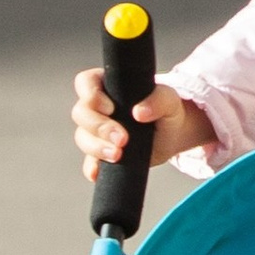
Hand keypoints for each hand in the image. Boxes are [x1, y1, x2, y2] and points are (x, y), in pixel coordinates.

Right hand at [72, 65, 212, 177]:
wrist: (173, 135)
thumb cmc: (168, 110)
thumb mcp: (170, 100)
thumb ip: (159, 99)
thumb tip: (139, 112)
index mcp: (109, 86)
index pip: (86, 82)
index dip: (91, 95)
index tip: (111, 108)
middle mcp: (97, 108)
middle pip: (81, 113)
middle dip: (99, 127)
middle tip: (122, 138)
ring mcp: (96, 133)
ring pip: (82, 137)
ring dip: (97, 147)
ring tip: (118, 154)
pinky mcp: (101, 154)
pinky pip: (89, 162)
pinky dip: (92, 167)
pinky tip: (98, 172)